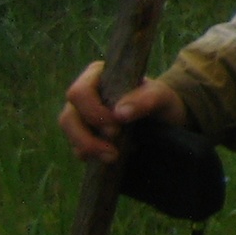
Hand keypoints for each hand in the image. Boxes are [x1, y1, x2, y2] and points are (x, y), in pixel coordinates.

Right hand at [59, 58, 187, 164]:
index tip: (117, 126)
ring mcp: (82, 117)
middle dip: (87, 136)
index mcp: (98, 76)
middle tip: (113, 148)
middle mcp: (85, 96)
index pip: (80, 92)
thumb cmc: (161, 102)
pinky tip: (114, 158)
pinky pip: (78, 148)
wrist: (167, 121)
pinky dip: (93, 156)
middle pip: (68, 117)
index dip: (93, 112)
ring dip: (88, 148)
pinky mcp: (85, 136)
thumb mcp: (162, 97)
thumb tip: (120, 112)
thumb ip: (146, 99)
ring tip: (113, 157)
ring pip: (70, 134)